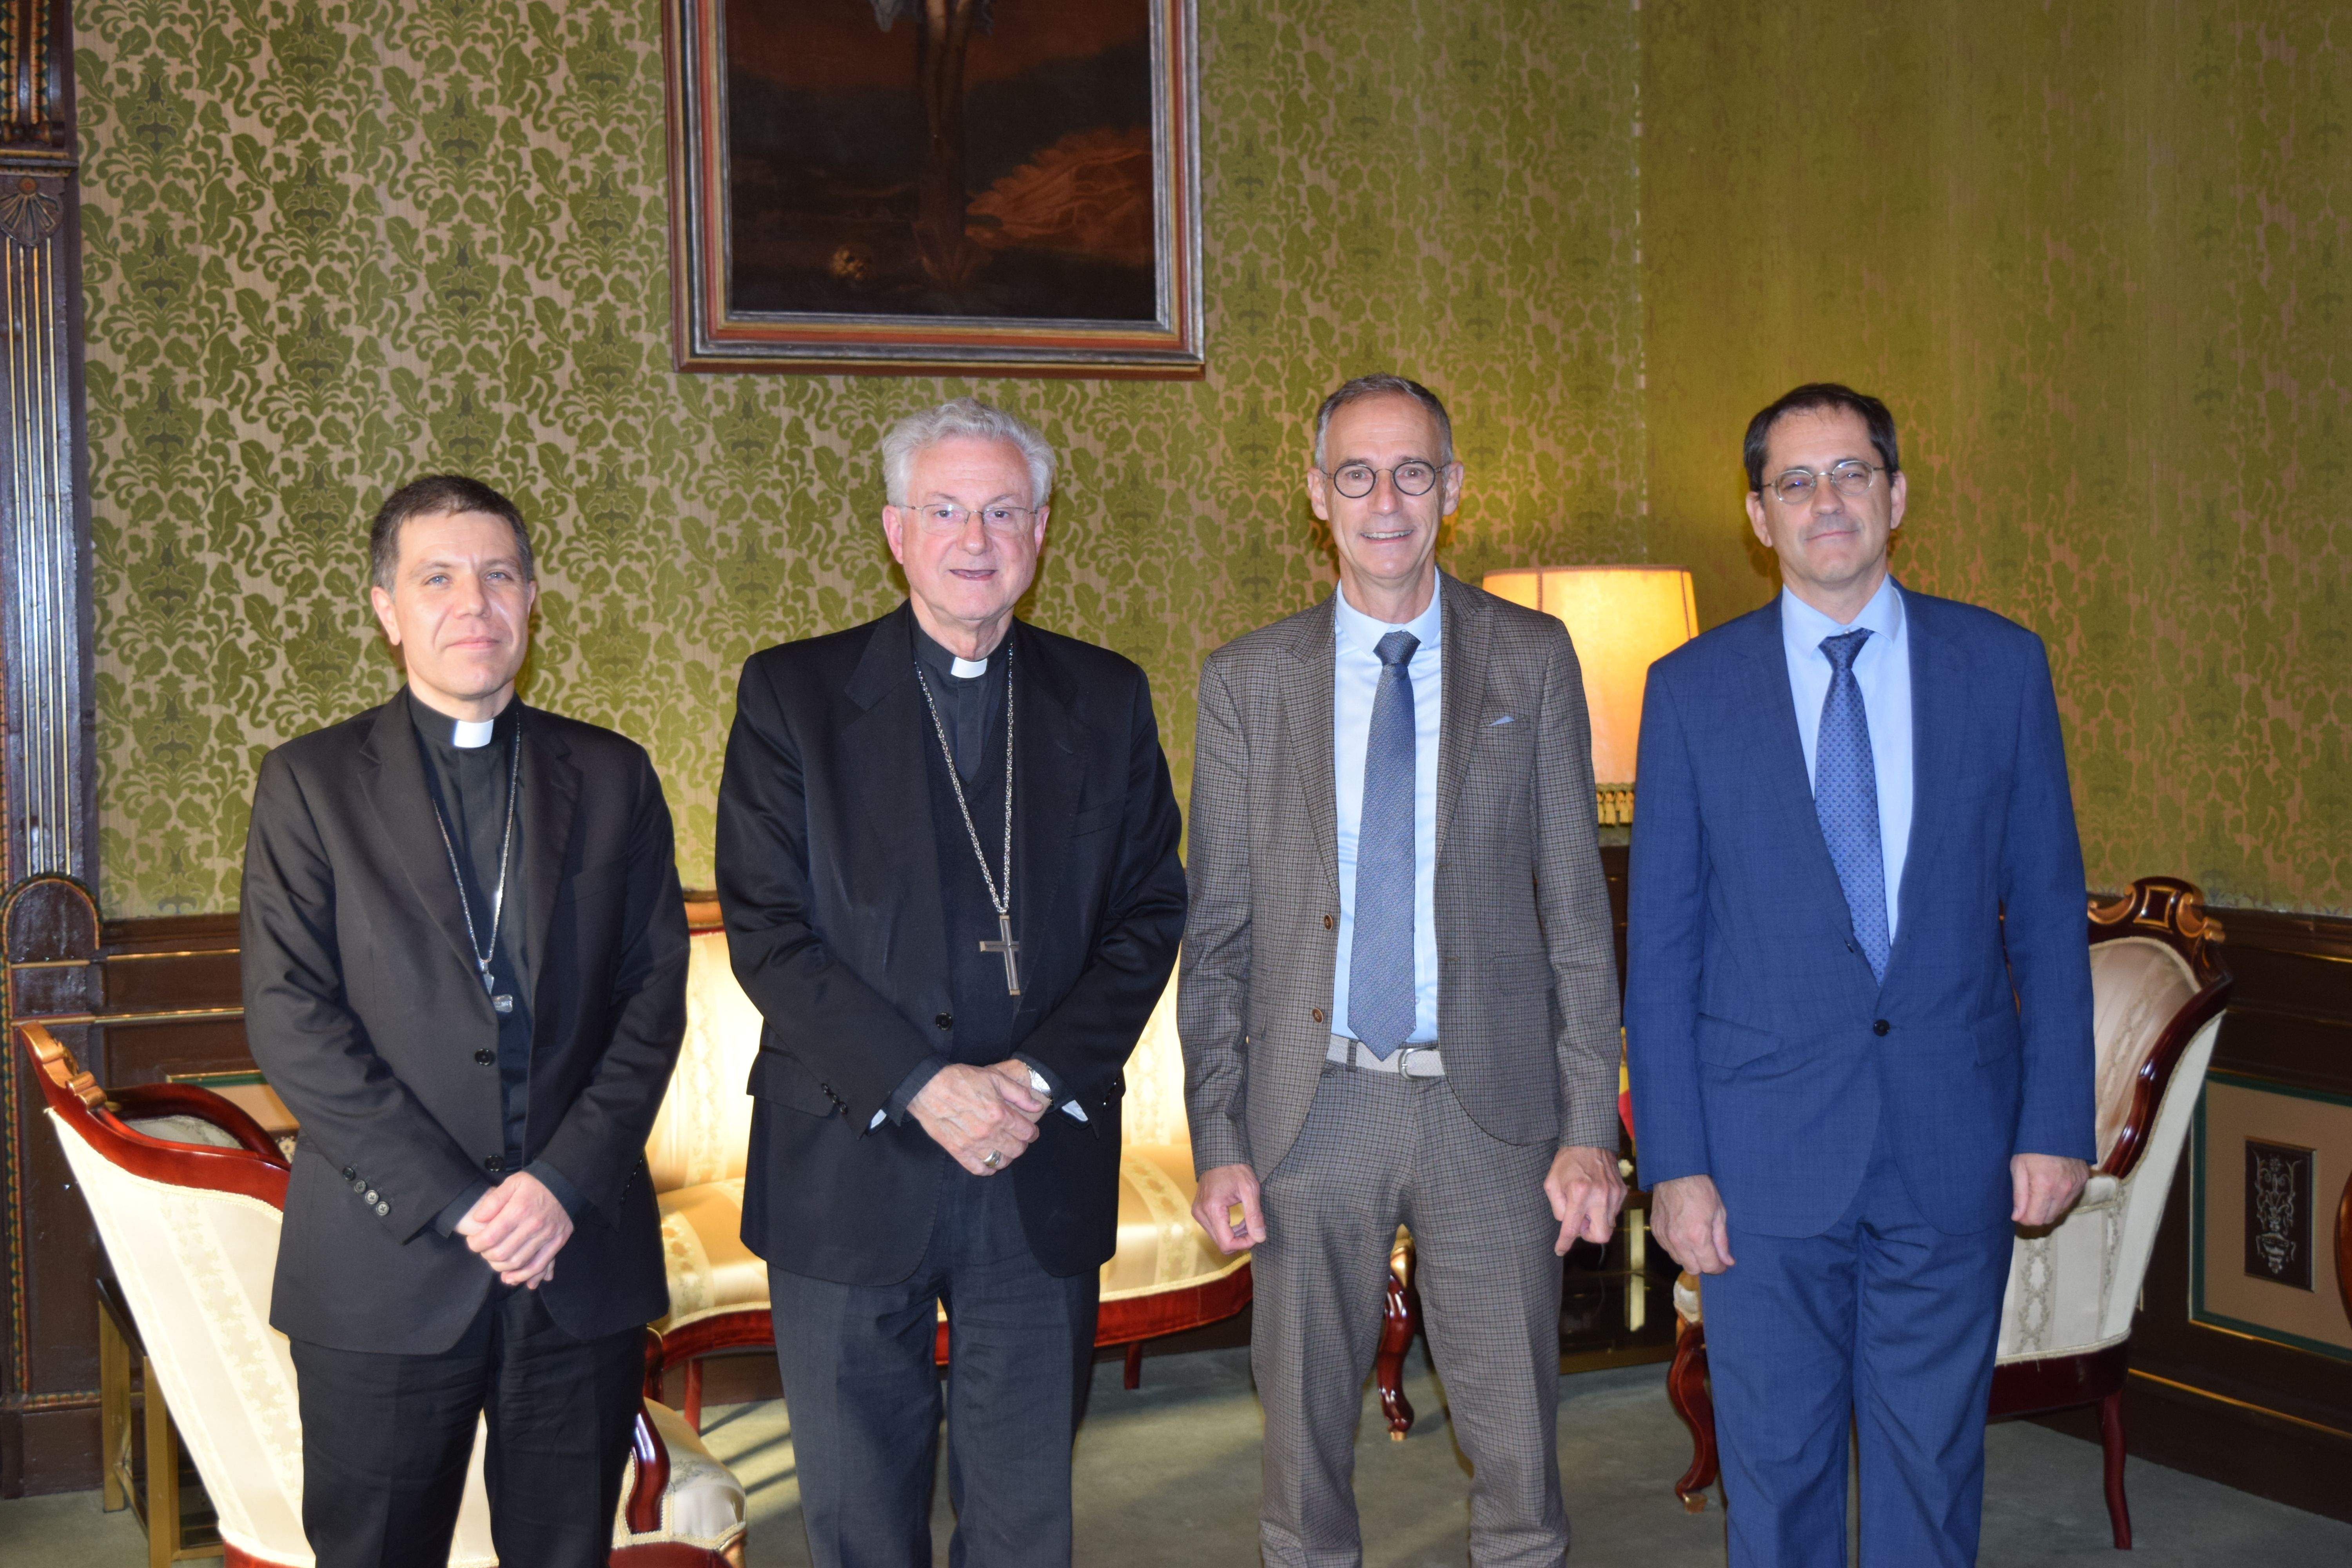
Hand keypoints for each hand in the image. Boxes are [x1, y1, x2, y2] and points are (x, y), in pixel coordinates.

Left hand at [455, 1172, 573, 1287]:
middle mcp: (532, 1225)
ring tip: (495, 1262)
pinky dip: (524, 1276)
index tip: (473, 1241)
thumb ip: (493, 1201)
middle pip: (502, 1253)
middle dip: (487, 1256)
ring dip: (501, 1268)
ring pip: (518, 1262)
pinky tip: (512, 1277)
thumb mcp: (512, 1183)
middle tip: (484, 1251)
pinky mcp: (557, 1242)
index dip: (475, 1244)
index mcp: (519, 1209)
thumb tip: (478, 1219)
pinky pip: (539, 1265)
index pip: (490, 1237)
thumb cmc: (536, 1184)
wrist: (567, 1184)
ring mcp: (546, 1236)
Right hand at [910, 1062, 1042, 1175]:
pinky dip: (987, 1168)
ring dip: (1006, 1157)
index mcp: (1000, 1114)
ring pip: (1000, 1162)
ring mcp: (973, 1144)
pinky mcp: (958, 1151)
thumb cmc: (961, 1079)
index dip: (1033, 1133)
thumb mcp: (994, 1077)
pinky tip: (989, 1161)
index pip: (1027, 1133)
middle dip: (1021, 1144)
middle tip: (1018, 1138)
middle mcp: (988, 1132)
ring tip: (1004, 1148)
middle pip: (1017, 1149)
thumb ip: (1019, 1093)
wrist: (928, 1087)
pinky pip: (978, 1169)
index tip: (1030, 1131)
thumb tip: (1036, 1106)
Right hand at [1191, 1163, 1265, 1254]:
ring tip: (1249, 1222)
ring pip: (1218, 1238)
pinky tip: (1239, 1221)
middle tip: (1255, 1227)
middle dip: (1241, 1239)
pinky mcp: (1199, 1212)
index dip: (1244, 1244)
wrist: (1220, 1155)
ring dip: (1235, 1235)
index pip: (1226, 1243)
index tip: (1257, 1234)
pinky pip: (1215, 1230)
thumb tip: (1260, 1238)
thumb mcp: (1250, 1189)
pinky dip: (1228, 1230)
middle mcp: (1201, 1214)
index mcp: (1212, 1209)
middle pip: (1222, 1243)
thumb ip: (1254, 1216)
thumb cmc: (1235, 1168)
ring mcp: (1198, 1213)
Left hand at [1545, 1145, 1626, 1254]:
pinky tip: (1596, 1197)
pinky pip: (1614, 1212)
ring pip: (1609, 1225)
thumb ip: (1558, 1208)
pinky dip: (1603, 1211)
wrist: (1589, 1140)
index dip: (1564, 1243)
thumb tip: (1569, 1225)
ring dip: (1596, 1221)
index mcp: (1579, 1193)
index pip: (1572, 1228)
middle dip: (1588, 1235)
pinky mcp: (1623, 1191)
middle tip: (1579, 1221)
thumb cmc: (1567, 1162)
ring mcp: (1614, 1194)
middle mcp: (1600, 1195)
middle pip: (1601, 1236)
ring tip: (1586, 1204)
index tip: (1560, 1250)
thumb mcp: (1551, 1183)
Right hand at [1650, 1174, 1734, 1274]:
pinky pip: (1667, 1249)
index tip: (1723, 1262)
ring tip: (1696, 1242)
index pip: (1709, 1267)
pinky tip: (1683, 1234)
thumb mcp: (1719, 1213)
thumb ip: (1722, 1241)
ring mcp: (1664, 1236)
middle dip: (1704, 1264)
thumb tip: (1728, 1261)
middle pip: (1693, 1269)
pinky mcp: (1655, 1230)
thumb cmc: (1701, 1189)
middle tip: (1710, 1253)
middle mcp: (1678, 1241)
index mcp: (1697, 1237)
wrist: (1675, 1172)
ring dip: (1689, 1257)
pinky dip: (1676, 1247)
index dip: (1719, 1267)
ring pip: (1678, 1261)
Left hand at [2011, 1153, 2088, 1226]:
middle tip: (2026, 1204)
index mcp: (2045, 1186)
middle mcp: (2063, 1190)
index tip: (2019, 1213)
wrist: (2056, 1129)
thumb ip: (2019, 1195)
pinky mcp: (2083, 1182)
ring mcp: (2076, 1186)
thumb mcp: (2018, 1167)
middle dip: (2036, 1215)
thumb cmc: (2031, 1147)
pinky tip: (2051, 1187)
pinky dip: (2059, 1199)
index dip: (2024, 1219)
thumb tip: (2017, 1217)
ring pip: (2060, 1211)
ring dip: (2048, 1208)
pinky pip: (2070, 1200)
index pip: (2036, 1219)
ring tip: (2038, 1193)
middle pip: (2048, 1218)